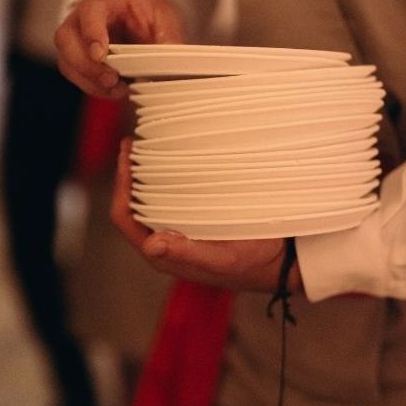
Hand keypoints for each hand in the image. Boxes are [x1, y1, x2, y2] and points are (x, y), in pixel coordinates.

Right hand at [54, 0, 184, 96]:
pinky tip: (113, 90)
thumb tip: (170, 62)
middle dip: (85, 65)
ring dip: (88, 79)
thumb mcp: (166, 17)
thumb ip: (167, 37)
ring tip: (117, 89)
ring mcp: (77, 34)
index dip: (91, 32)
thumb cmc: (149, 9)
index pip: (90, 9)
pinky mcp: (78, 53)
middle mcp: (85, 13)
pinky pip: (74, 72)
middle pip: (65, 37)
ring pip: (66, 59)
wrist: (142, 13)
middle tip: (111, 80)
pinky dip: (91, 86)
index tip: (101, 55)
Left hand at [110, 137, 303, 293]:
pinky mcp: (198, 219)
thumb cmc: (255, 264)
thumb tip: (150, 244)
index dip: (120, 187)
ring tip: (148, 143)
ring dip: (147, 172)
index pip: (125, 219)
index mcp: (164, 253)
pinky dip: (169, 175)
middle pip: (133, 204)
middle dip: (129, 173)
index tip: (126, 157)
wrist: (285, 261)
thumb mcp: (224, 259)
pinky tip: (177, 157)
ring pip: (151, 198)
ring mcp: (182, 229)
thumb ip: (188, 253)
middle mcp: (167, 241)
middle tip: (134, 142)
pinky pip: (173, 196)